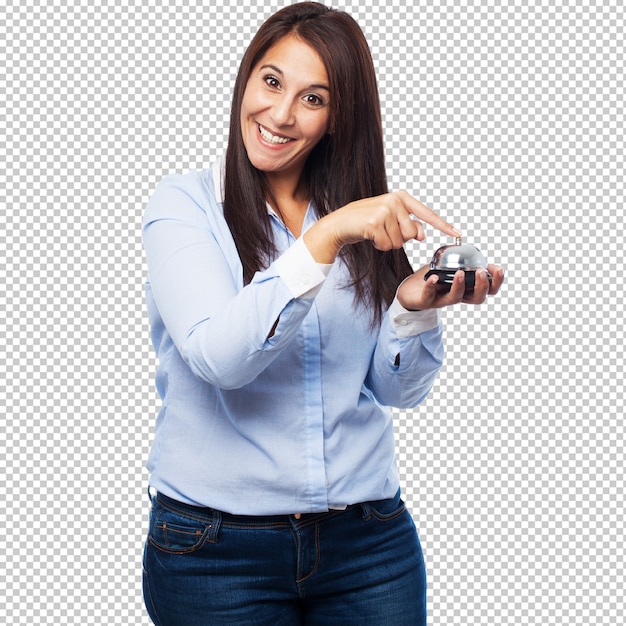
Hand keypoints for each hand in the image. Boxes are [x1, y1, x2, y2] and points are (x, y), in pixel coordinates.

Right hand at [304, 191, 459, 263]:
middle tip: (383, 231)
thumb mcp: (390, 221)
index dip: (443, 226)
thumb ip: (409, 225)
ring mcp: (384, 210)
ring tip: (375, 233)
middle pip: (412, 234)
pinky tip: (370, 236)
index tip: (458, 233)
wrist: (340, 224)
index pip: (427, 214)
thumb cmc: (366, 223)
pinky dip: (379, 246)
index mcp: (402, 198)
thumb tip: (422, 235)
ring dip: (387, 243)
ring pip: (400, 242)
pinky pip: (386, 245)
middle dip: (399, 239)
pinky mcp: (374, 222)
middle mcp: (395, 201)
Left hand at [397, 263, 504, 310]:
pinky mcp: (426, 301)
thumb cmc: (432, 277)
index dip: (496, 281)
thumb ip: (458, 255)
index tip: (497, 268)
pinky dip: (431, 286)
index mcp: (467, 287)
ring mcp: (442, 299)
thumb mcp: (448, 265)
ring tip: (459, 273)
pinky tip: (434, 278)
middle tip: (481, 272)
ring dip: (459, 286)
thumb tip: (461, 236)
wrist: (410, 290)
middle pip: (478, 297)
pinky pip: (429, 296)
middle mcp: (458, 295)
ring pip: (456, 298)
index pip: (488, 288)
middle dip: (483, 286)